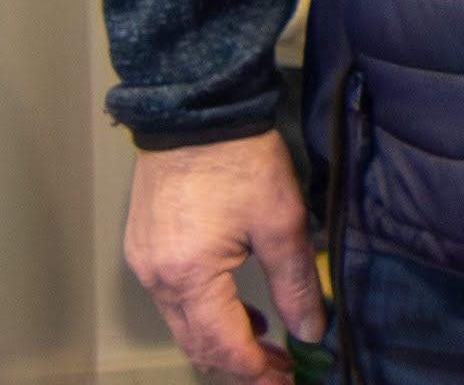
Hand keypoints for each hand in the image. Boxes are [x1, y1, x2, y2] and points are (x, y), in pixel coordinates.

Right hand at [125, 131, 323, 382]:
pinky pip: (175, 299)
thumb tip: (312, 330)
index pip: (222, 345)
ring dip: (223, 340)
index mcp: (188, 277)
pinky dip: (206, 314)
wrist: (197, 112)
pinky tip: (238, 310)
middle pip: (197, 343)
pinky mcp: (145, 247)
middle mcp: (156, 279)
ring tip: (266, 346)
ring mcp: (145, 264)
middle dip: (239, 365)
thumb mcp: (282, 221)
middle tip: (280, 371)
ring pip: (184, 324)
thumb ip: (295, 282)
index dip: (256, 371)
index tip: (288, 379)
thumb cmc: (241, 161)